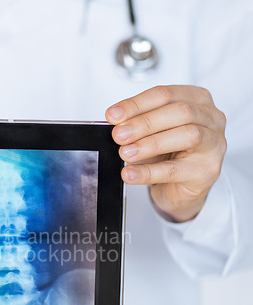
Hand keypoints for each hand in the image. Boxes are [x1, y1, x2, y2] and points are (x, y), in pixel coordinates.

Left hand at [106, 85, 226, 221]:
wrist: (180, 188)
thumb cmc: (168, 154)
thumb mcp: (151, 133)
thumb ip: (137, 125)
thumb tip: (115, 124)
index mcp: (197, 99)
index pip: (165, 94)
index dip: (136, 104)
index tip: (113, 115)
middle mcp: (211, 118)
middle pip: (180, 111)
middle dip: (144, 123)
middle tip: (119, 135)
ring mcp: (214, 144)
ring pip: (186, 136)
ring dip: (149, 144)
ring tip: (125, 152)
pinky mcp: (208, 170)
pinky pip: (175, 170)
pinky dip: (149, 172)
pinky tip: (131, 173)